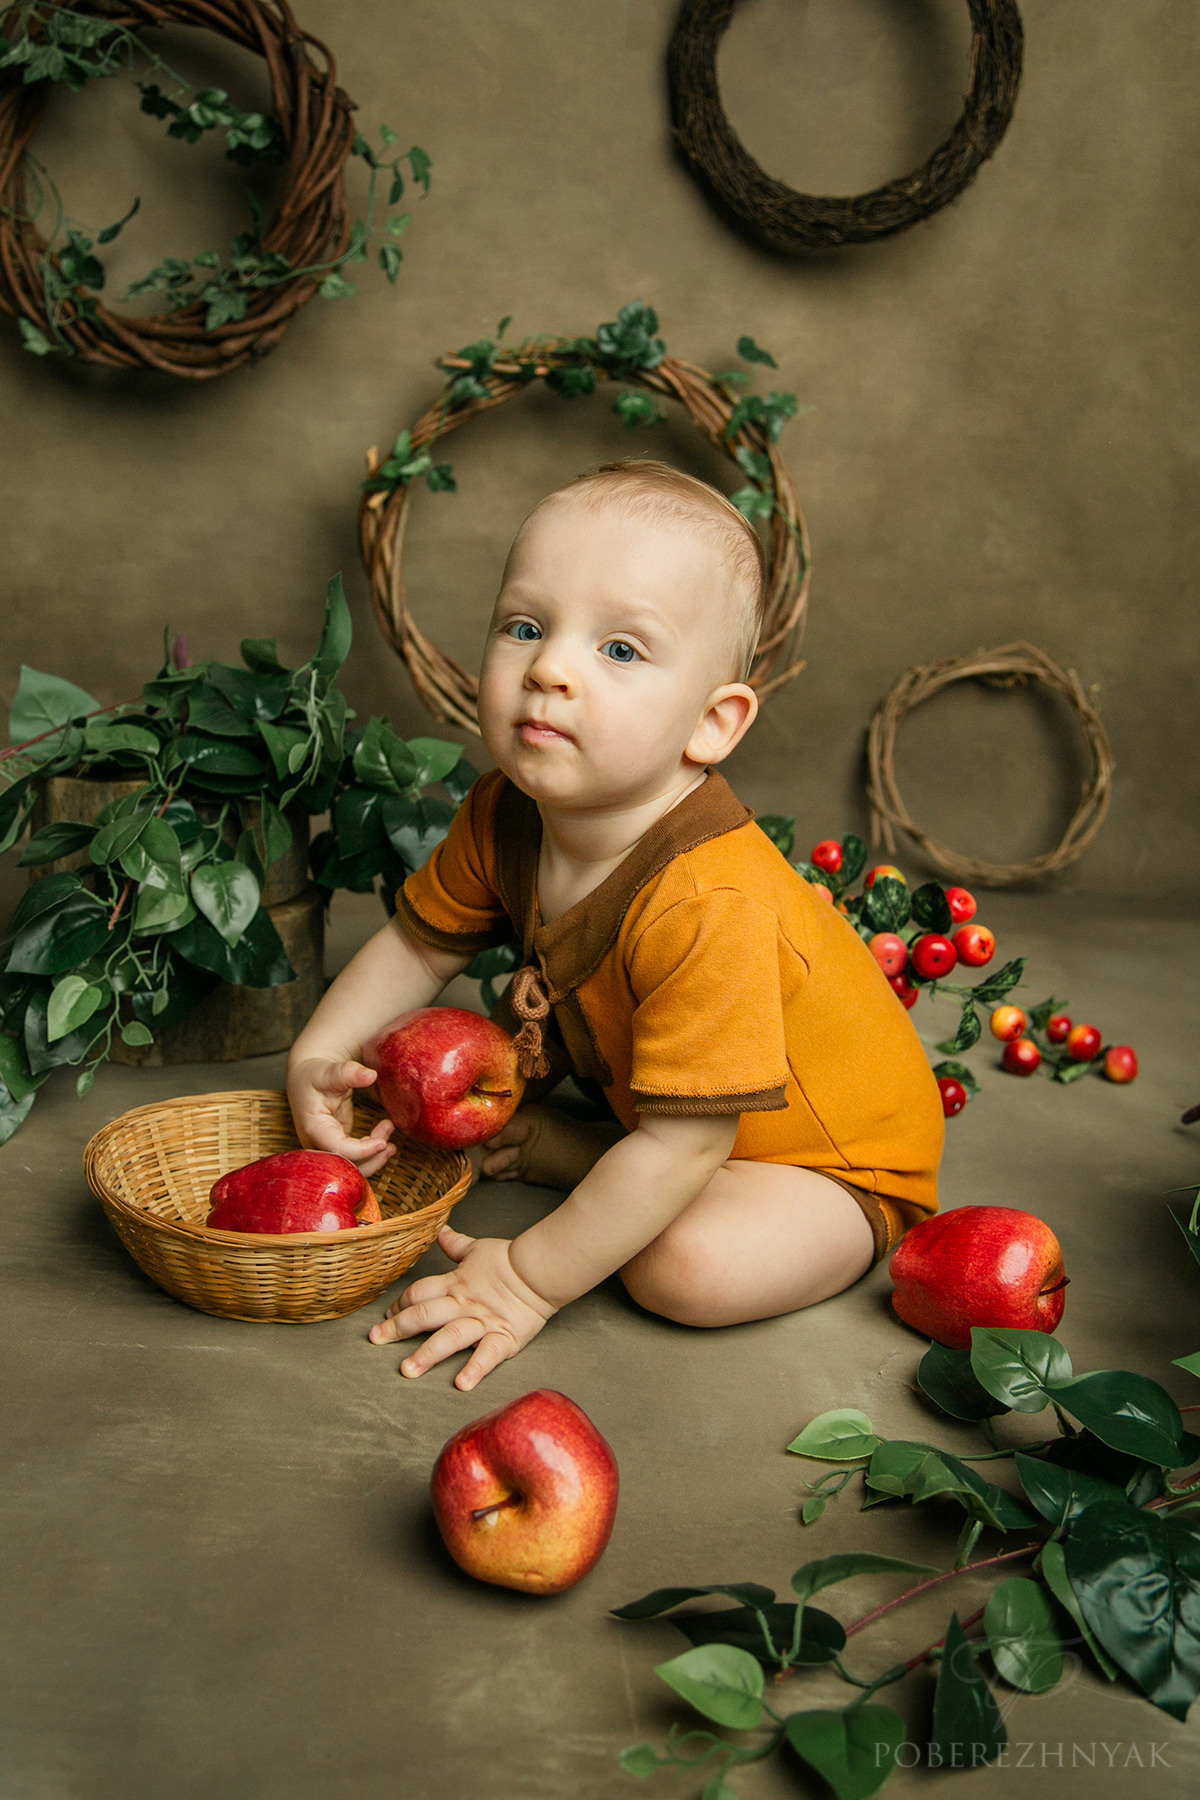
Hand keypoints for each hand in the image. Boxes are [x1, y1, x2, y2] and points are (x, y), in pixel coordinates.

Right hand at [287, 1054, 395, 1177]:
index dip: (361, 1151)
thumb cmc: (315, 1075)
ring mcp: (327, 1147)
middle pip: (344, 1166)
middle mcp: (318, 1144)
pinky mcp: (338, 1145)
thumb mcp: (330, 1072)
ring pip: (351, 1167)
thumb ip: (349, 1073)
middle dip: (370, 1159)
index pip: (337, 1149)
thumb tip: (371, 1075)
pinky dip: (371, 1152)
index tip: (382, 1143)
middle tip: (389, 1142)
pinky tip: (384, 1137)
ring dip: (374, 1159)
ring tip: (392, 1143)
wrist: (306, 1077)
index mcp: (314, 1128)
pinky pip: (355, 1158)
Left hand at [368, 1226, 555, 1389]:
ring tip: (408, 1370)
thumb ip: (456, 1245)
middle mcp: (463, 1304)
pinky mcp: (504, 1338)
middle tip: (377, 1340)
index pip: (419, 1294)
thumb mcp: (477, 1250)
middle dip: (398, 1328)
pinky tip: (462, 1383)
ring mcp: (483, 1322)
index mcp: (455, 1284)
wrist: (540, 1270)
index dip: (400, 1304)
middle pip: (425, 1315)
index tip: (386, 1316)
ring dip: (427, 1354)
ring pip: (449, 1337)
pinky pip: (487, 1355)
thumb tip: (440, 1232)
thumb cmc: (508, 1260)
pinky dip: (475, 1369)